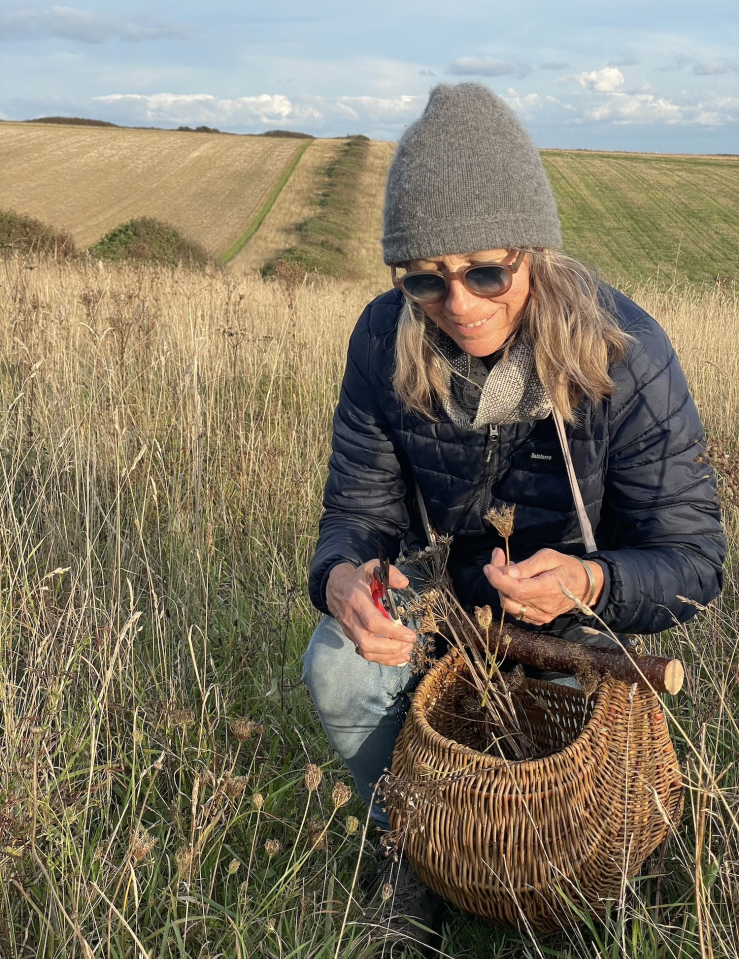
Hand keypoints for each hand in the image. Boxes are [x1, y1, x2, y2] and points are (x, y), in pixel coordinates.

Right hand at [326, 561, 416, 665]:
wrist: (335, 589)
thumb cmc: (357, 579)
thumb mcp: (371, 568)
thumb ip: (389, 573)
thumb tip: (404, 583)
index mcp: (356, 600)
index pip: (372, 622)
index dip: (392, 631)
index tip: (410, 635)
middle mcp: (351, 619)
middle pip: (367, 642)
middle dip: (391, 648)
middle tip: (409, 644)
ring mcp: (350, 631)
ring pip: (366, 652)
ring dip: (389, 656)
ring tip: (407, 650)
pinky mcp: (352, 638)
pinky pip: (366, 654)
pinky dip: (384, 659)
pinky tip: (400, 657)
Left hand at [483, 548, 603, 625]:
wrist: (585, 585)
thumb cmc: (567, 567)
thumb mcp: (549, 557)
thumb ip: (528, 566)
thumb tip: (508, 573)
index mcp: (547, 589)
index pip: (515, 590)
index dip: (497, 579)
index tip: (488, 567)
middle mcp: (543, 607)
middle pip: (508, 598)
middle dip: (497, 579)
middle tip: (499, 559)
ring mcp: (541, 616)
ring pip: (509, 607)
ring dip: (503, 589)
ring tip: (509, 571)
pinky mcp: (539, 620)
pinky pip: (517, 611)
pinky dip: (511, 597)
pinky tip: (516, 584)